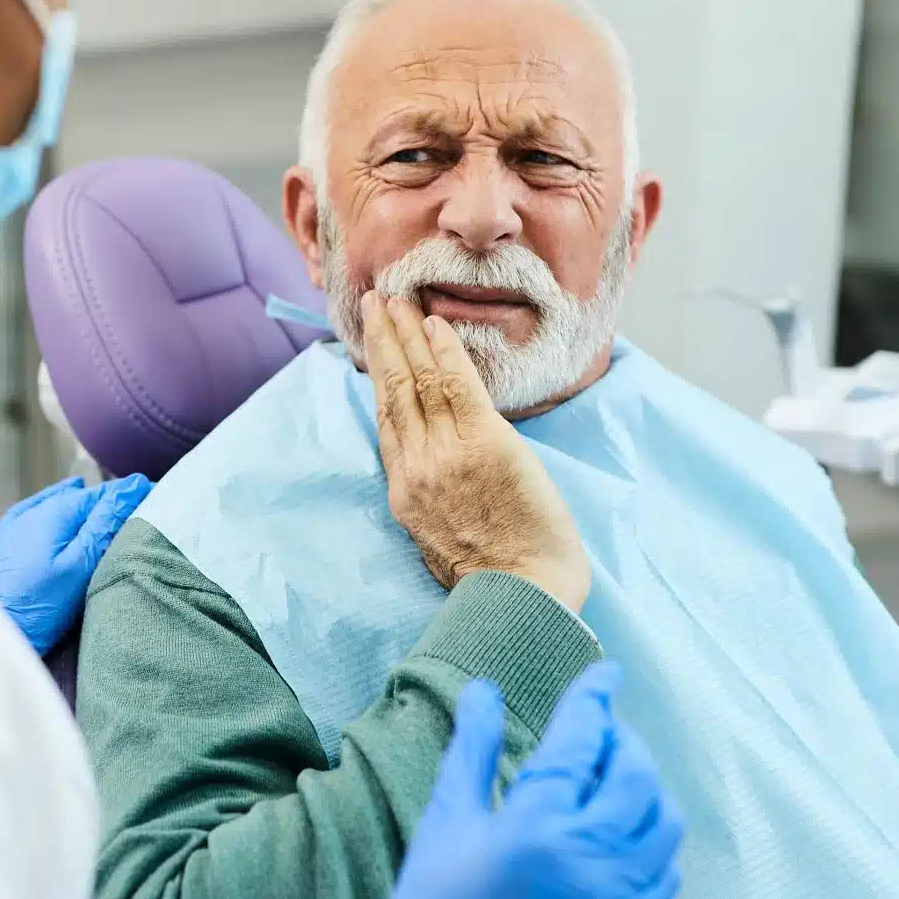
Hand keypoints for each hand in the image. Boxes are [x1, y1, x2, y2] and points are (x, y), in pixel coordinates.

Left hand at [0, 473, 150, 655]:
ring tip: (104, 520)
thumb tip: (132, 486)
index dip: (131, 497)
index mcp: (56, 511)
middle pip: (81, 498)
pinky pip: (35, 516)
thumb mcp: (81, 565)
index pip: (105, 493)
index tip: (154, 505)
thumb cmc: (38, 605)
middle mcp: (33, 510)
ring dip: (82, 511)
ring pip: (58, 505)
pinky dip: (56, 516)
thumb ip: (105, 524)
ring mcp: (14, 526)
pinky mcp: (2, 544)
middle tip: (134, 520)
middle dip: (107, 505)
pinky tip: (61, 518)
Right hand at [343, 662, 682, 898]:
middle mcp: (590, 862)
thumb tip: (485, 690)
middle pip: (636, 776)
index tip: (605, 673)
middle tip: (596, 733)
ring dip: (644, 791)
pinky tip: (618, 835)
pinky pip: (661, 876)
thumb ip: (475, 750)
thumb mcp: (446, 821)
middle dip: (621, 743)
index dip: (595, 698)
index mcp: (539, 826)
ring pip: (663, 826)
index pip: (584, 739)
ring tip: (610, 782)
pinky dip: (651, 844)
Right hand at [361, 290, 589, 612]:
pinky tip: (435, 324)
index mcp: (406, 494)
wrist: (522, 598)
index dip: (379, 379)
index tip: (376, 349)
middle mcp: (417, 468)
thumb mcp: (440, 544)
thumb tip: (438, 477)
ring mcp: (446, 454)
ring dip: (407, 334)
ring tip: (399, 300)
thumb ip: (432, 502)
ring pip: (419, 381)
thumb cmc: (496, 581)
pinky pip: (456, 384)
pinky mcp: (483, 443)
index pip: (387, 423)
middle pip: (393, 392)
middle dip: (383, 343)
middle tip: (377, 303)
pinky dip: (444, 351)